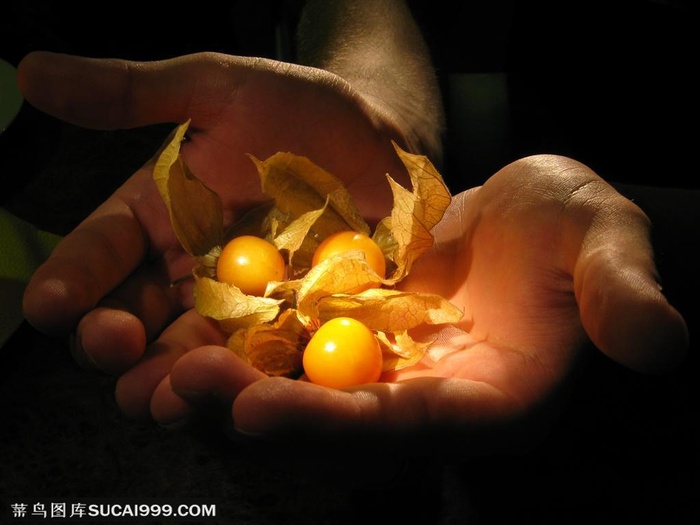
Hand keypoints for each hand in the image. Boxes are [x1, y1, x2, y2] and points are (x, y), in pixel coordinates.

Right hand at [19, 51, 410, 415]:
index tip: (49, 305)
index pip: (99, 252)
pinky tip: (243, 400)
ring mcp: (242, 308)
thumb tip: (30, 69)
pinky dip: (253, 383)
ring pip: (195, 352)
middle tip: (109, 350)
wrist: (384, 147)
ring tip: (162, 397)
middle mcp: (188, 272)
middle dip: (115, 341)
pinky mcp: (294, 330)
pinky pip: (268, 361)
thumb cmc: (301, 110)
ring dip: (175, 379)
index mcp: (157, 218)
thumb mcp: (219, 88)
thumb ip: (135, 92)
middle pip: (137, 316)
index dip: (72, 277)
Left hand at [158, 154, 687, 456]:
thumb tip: (659, 340)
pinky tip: (189, 323)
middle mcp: (422, 395)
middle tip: (178, 391)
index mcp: (482, 397)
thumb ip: (622, 290)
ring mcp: (383, 365)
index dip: (334, 425)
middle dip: (256, 411)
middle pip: (331, 418)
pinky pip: (291, 340)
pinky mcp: (356, 328)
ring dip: (231, 379)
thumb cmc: (575, 231)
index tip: (259, 413)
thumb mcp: (605, 243)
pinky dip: (244, 337)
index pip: (404, 425)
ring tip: (156, 366)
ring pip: (298, 384)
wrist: (531, 217)